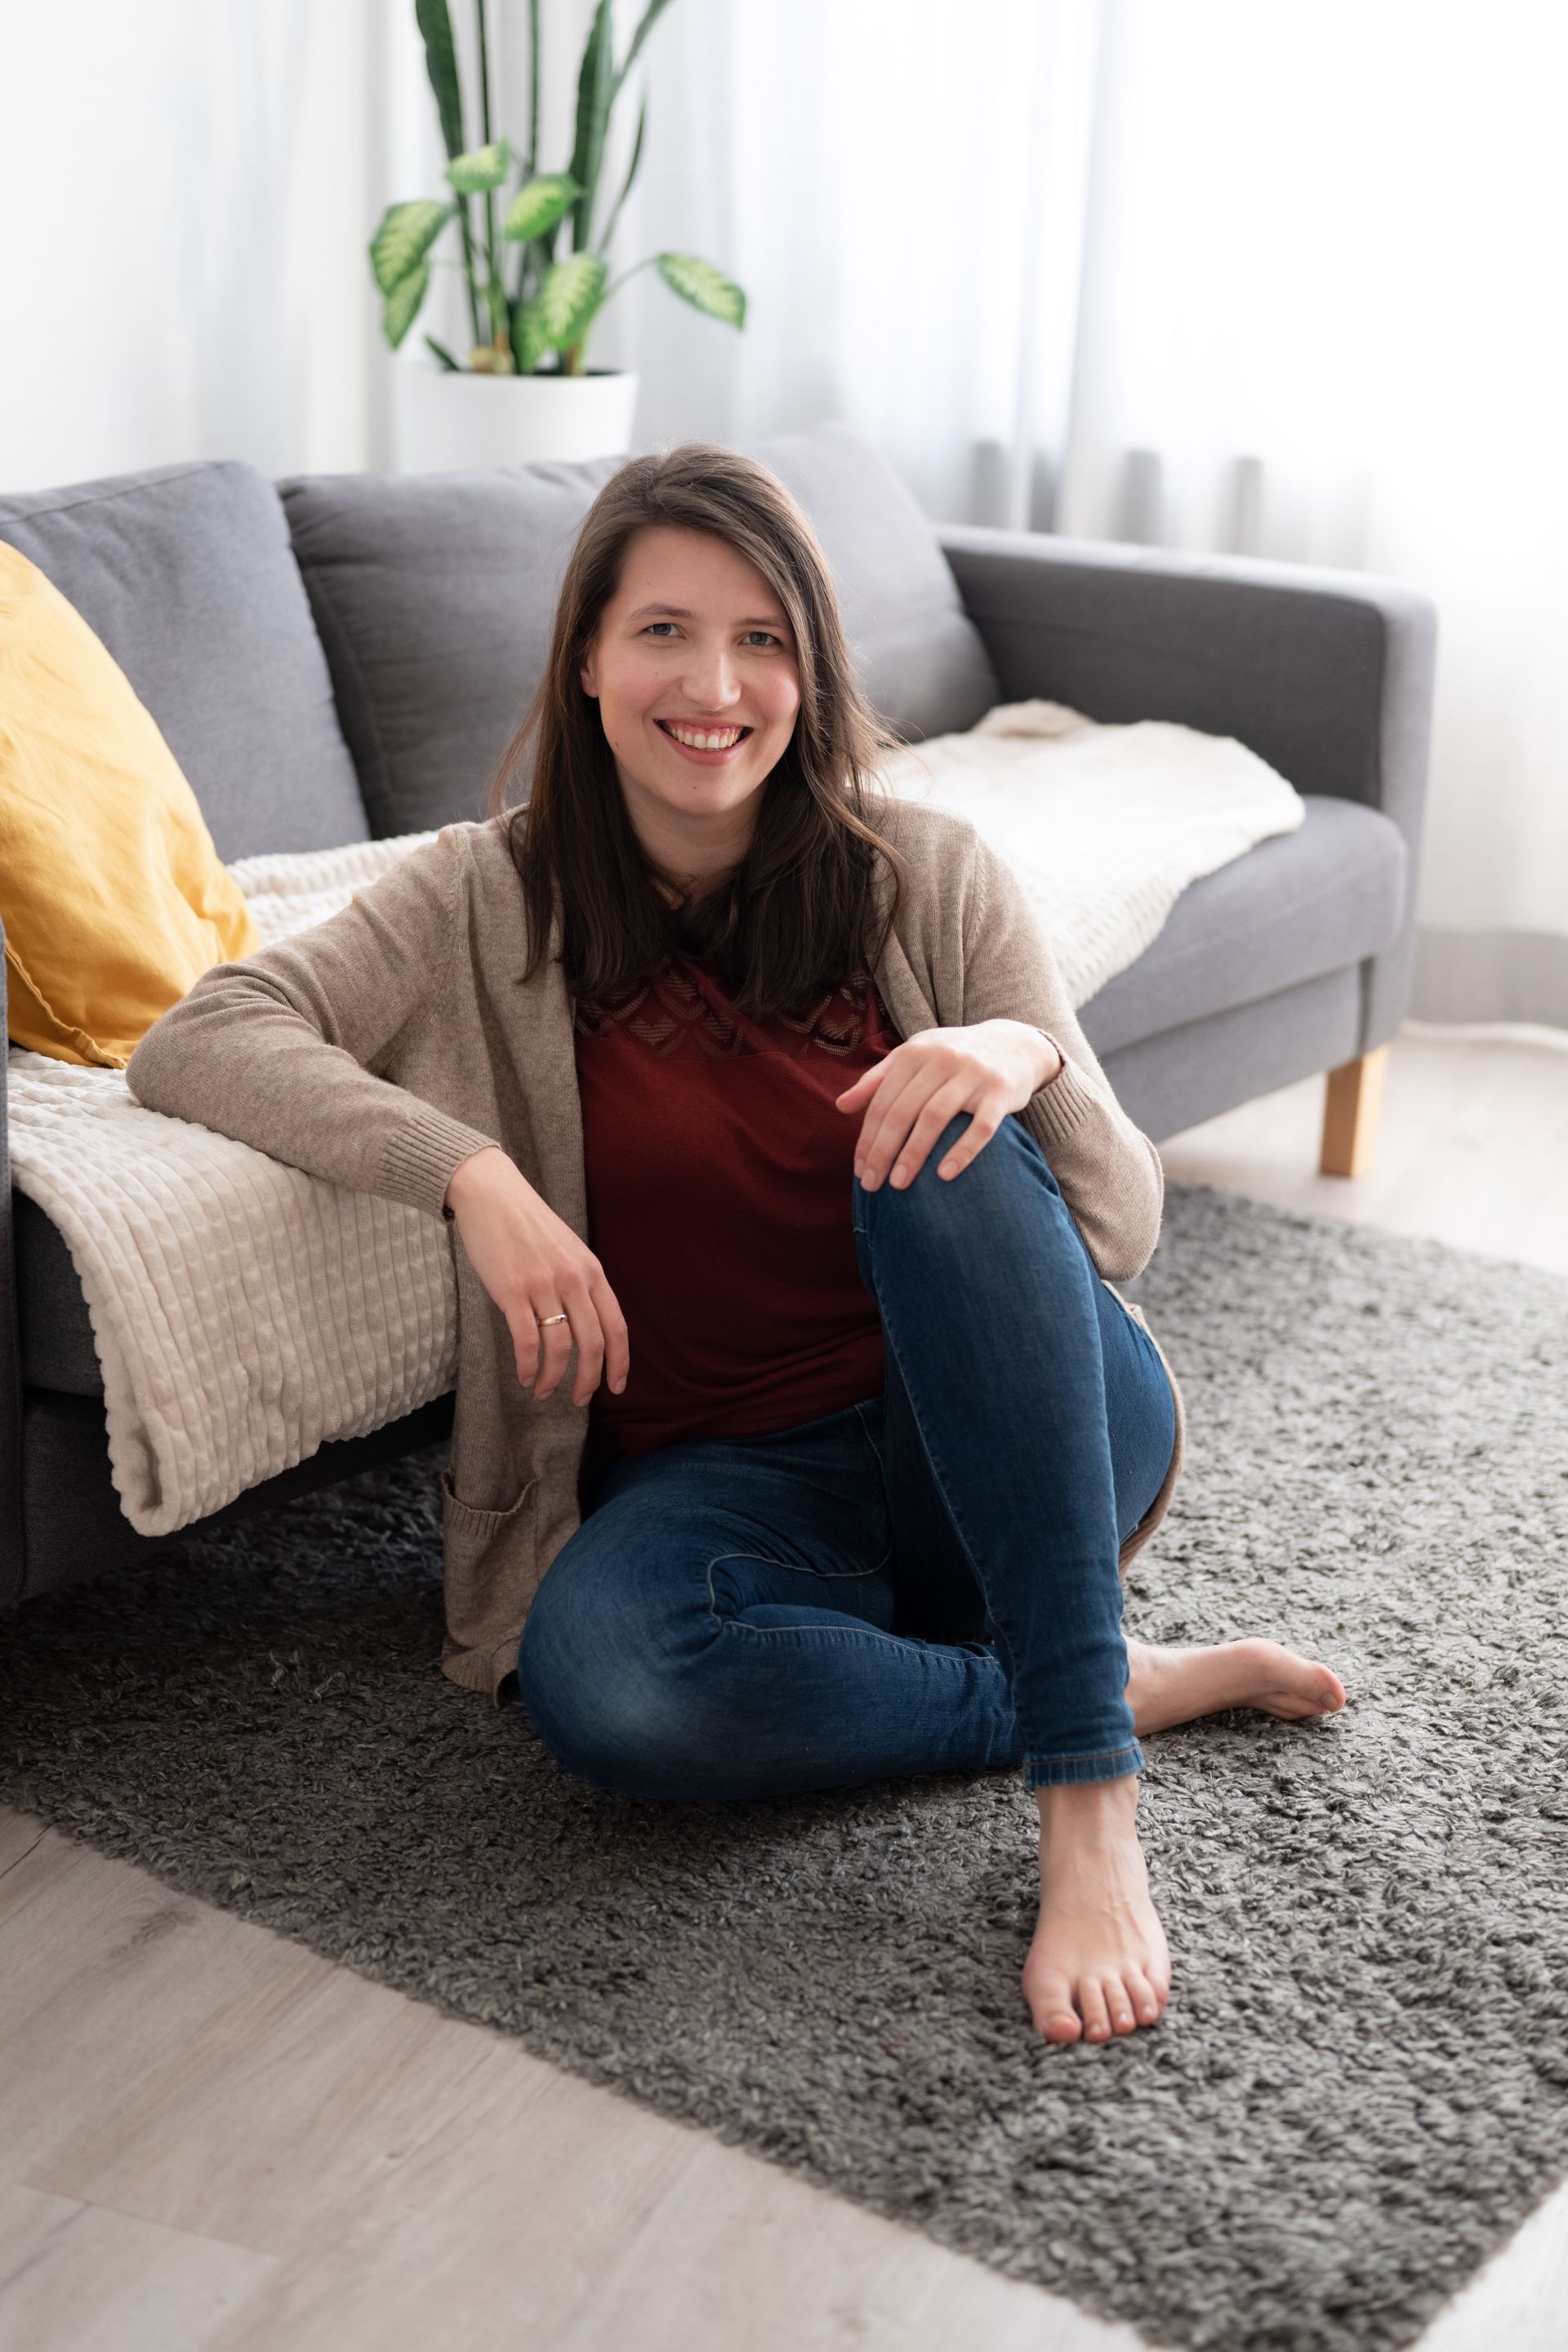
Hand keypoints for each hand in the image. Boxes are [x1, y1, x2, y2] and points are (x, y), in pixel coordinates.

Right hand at [444, 1147, 628, 1405]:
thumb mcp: (568, 1250)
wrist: (492, 1194)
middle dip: (589, 1380)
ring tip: (543, 1392)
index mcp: (591, 1271)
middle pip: (593, 1344)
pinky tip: (524, 1376)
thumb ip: (580, 1283)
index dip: (620, 1363)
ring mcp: (543, 1285)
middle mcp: (573, 1280)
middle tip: (580, 1400)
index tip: (616, 1387)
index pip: (616, 1327)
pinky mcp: (512, 1291)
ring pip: (560, 1348)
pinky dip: (528, 1366)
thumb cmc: (527, 1225)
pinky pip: (527, 1341)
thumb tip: (586, 1325)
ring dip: (554, 1379)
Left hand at [835, 1020, 1061, 1190]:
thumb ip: (878, 1080)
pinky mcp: (1001, 1090)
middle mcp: (941, 1059)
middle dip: (883, 1151)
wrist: (1014, 1044)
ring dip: (914, 1153)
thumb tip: (841, 1106)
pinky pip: (981, 1126)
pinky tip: (945, 1175)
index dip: (868, 1138)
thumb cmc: (954, 1057)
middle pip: (903, 1110)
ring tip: (899, 1184)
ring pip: (935, 1117)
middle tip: (872, 1185)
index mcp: (914, 1053)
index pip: (883, 1102)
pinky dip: (962, 1151)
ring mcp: (973, 1073)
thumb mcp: (915, 1057)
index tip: (860, 1171)